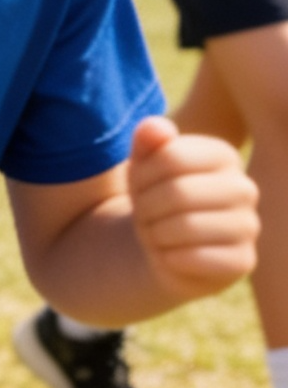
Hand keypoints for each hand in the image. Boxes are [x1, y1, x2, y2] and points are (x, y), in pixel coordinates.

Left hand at [127, 116, 258, 300]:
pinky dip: (170, 258)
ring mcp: (249, 225)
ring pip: (187, 226)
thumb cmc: (154, 197)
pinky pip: (197, 258)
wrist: (161, 245)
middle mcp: (244, 188)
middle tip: (143, 214)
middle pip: (178, 192)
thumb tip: (155, 127)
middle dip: (146, 207)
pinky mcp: (243, 260)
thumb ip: (147, 141)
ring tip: (155, 233)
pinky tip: (170, 255)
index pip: (171, 156)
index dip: (141, 174)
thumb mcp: (142, 166)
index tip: (138, 184)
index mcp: (223, 156)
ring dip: (155, 233)